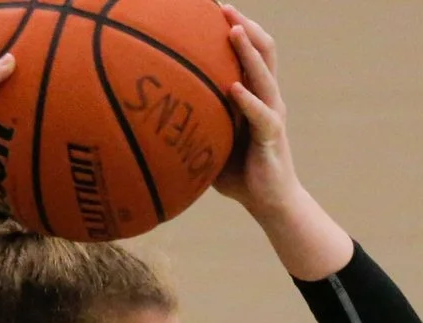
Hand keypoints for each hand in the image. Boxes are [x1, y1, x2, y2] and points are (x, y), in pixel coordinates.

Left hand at [211, 8, 298, 216]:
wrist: (270, 203)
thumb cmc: (238, 172)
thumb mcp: (211, 138)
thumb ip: (194, 120)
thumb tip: (149, 112)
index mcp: (255, 93)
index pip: (251, 50)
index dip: (237, 25)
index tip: (214, 7)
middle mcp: (267, 97)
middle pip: (264, 49)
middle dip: (244, 25)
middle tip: (223, 7)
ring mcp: (272, 114)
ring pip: (265, 74)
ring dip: (249, 51)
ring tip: (233, 30)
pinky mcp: (273, 137)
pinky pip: (261, 115)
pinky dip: (248, 100)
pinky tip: (234, 88)